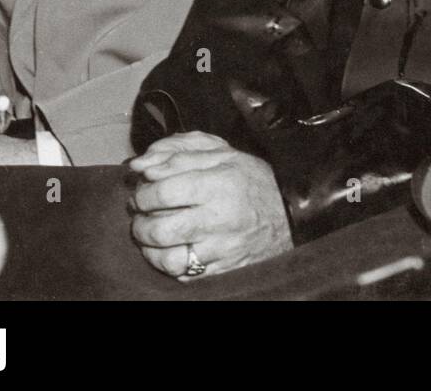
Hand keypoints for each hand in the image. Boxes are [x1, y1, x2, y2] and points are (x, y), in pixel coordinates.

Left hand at [127, 131, 292, 279]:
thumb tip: (141, 165)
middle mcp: (220, 218)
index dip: (143, 193)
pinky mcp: (223, 270)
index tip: (142, 193)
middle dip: (140, 224)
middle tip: (141, 216)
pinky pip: (184, 275)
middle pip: (159, 229)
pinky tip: (172, 250)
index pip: (163, 192)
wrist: (290, 213)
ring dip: (150, 249)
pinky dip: (170, 264)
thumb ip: (179, 154)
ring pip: (168, 259)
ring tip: (152, 236)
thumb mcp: (222, 154)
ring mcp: (222, 248)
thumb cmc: (251, 180)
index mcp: (219, 183)